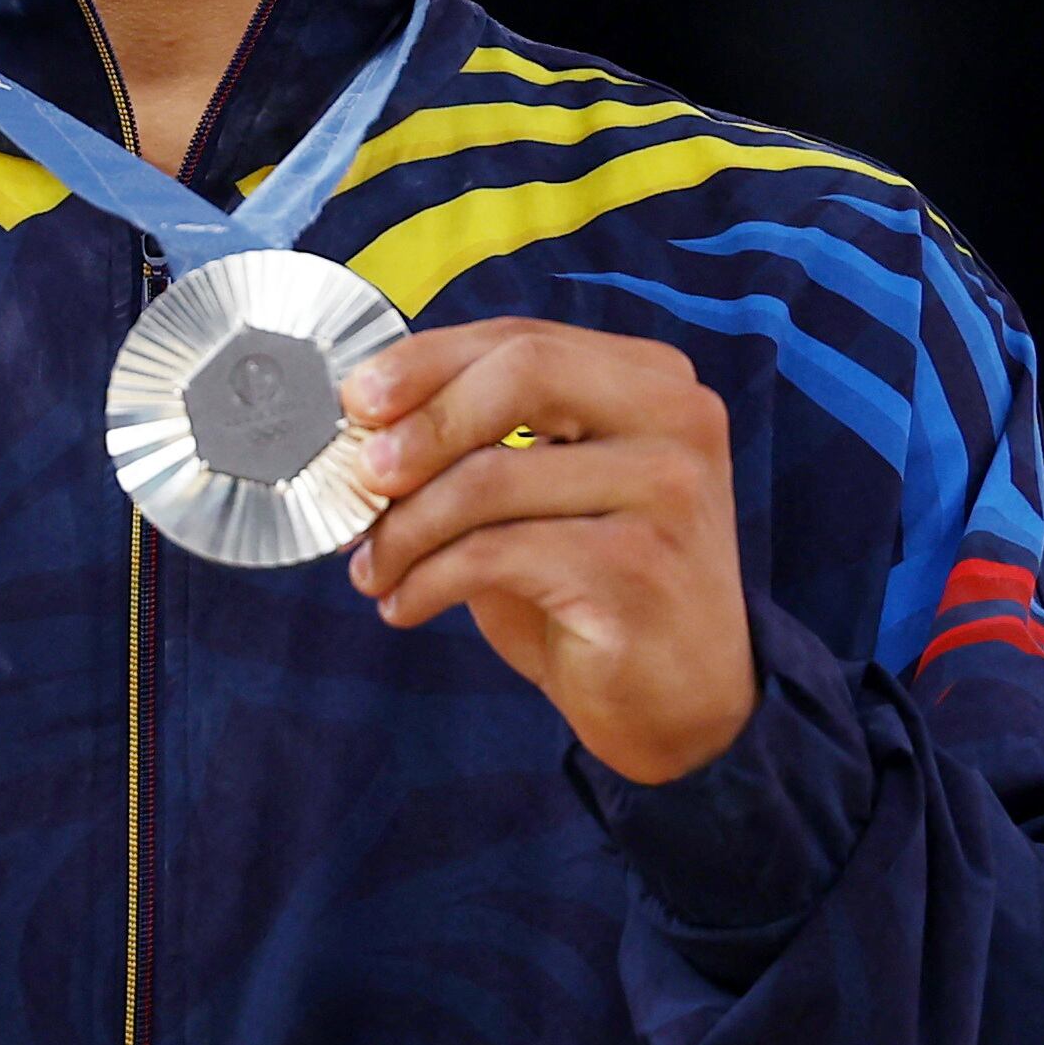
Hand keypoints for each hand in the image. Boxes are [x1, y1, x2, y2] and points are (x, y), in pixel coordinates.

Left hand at [341, 318, 758, 784]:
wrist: (686, 705)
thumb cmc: (601, 589)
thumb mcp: (547, 495)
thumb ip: (486, 441)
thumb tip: (367, 426)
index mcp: (652, 382)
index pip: (523, 339)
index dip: (427, 362)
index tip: (357, 401)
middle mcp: (675, 420)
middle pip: (521, 374)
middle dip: (421, 422)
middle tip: (363, 475)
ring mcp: (666, 492)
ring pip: (492, 477)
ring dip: (407, 527)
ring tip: (372, 567)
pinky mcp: (636, 568)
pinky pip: (494, 553)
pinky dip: (428, 579)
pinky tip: (406, 605)